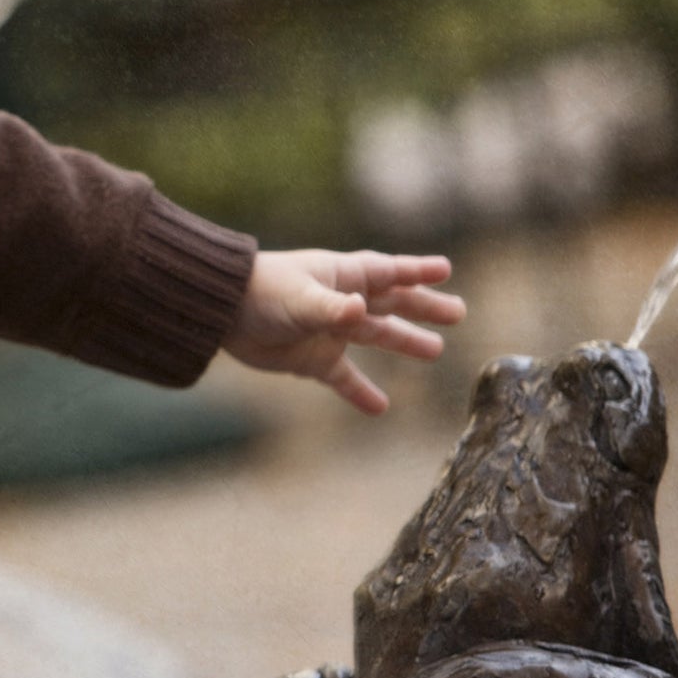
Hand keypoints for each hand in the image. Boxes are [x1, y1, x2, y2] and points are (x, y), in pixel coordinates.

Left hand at [223, 249, 464, 415]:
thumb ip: (331, 309)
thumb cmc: (259, 294)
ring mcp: (329, 331)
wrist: (220, 315)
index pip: (388, 272)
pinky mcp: (313, 359)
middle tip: (458, 312)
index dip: (416, 271)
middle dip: (422, 307)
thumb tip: (358, 309)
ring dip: (404, 342)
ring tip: (434, 351)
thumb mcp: (299, 301)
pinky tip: (381, 408)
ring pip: (375, 336)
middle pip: (391, 304)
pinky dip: (361, 392)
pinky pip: (344, 377)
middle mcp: (341, 302)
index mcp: (342, 277)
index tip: (444, 269)